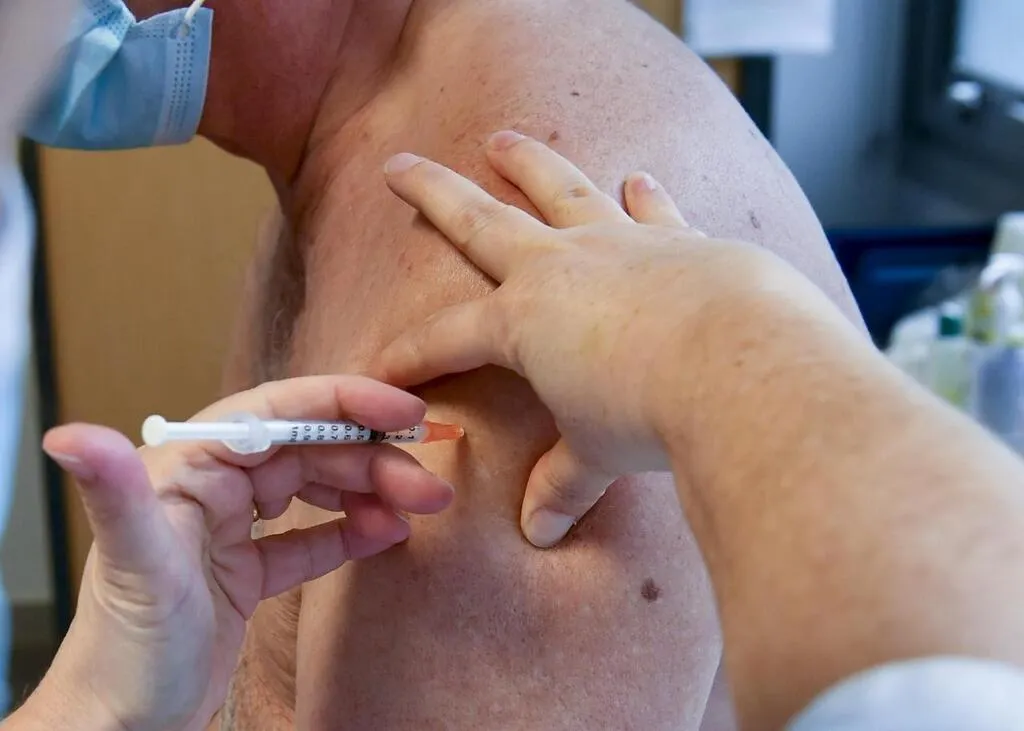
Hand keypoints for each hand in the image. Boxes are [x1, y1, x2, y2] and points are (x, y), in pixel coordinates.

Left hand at [32, 377, 453, 730]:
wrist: (124, 725)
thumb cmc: (123, 648)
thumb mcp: (135, 565)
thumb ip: (113, 493)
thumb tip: (70, 436)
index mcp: (187, 467)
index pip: (277, 413)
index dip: (345, 403)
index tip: (402, 412)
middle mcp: (211, 487)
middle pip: (309, 450)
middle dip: (373, 459)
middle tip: (427, 484)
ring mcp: (231, 529)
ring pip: (315, 488)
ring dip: (369, 492)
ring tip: (418, 507)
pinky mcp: (247, 570)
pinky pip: (310, 538)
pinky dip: (349, 532)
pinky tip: (385, 534)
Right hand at [376, 131, 813, 547]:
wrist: (740, 367)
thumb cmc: (652, 414)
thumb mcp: (597, 456)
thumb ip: (563, 485)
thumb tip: (539, 531)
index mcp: (522, 319)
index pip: (445, 336)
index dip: (405, 355)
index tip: (375, 369)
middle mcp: (561, 267)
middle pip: (479, 221)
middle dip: (433, 194)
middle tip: (398, 165)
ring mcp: (620, 244)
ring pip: (560, 190)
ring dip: (528, 165)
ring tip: (503, 140)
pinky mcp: (680, 242)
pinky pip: (653, 210)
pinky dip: (645, 195)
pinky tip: (638, 178)